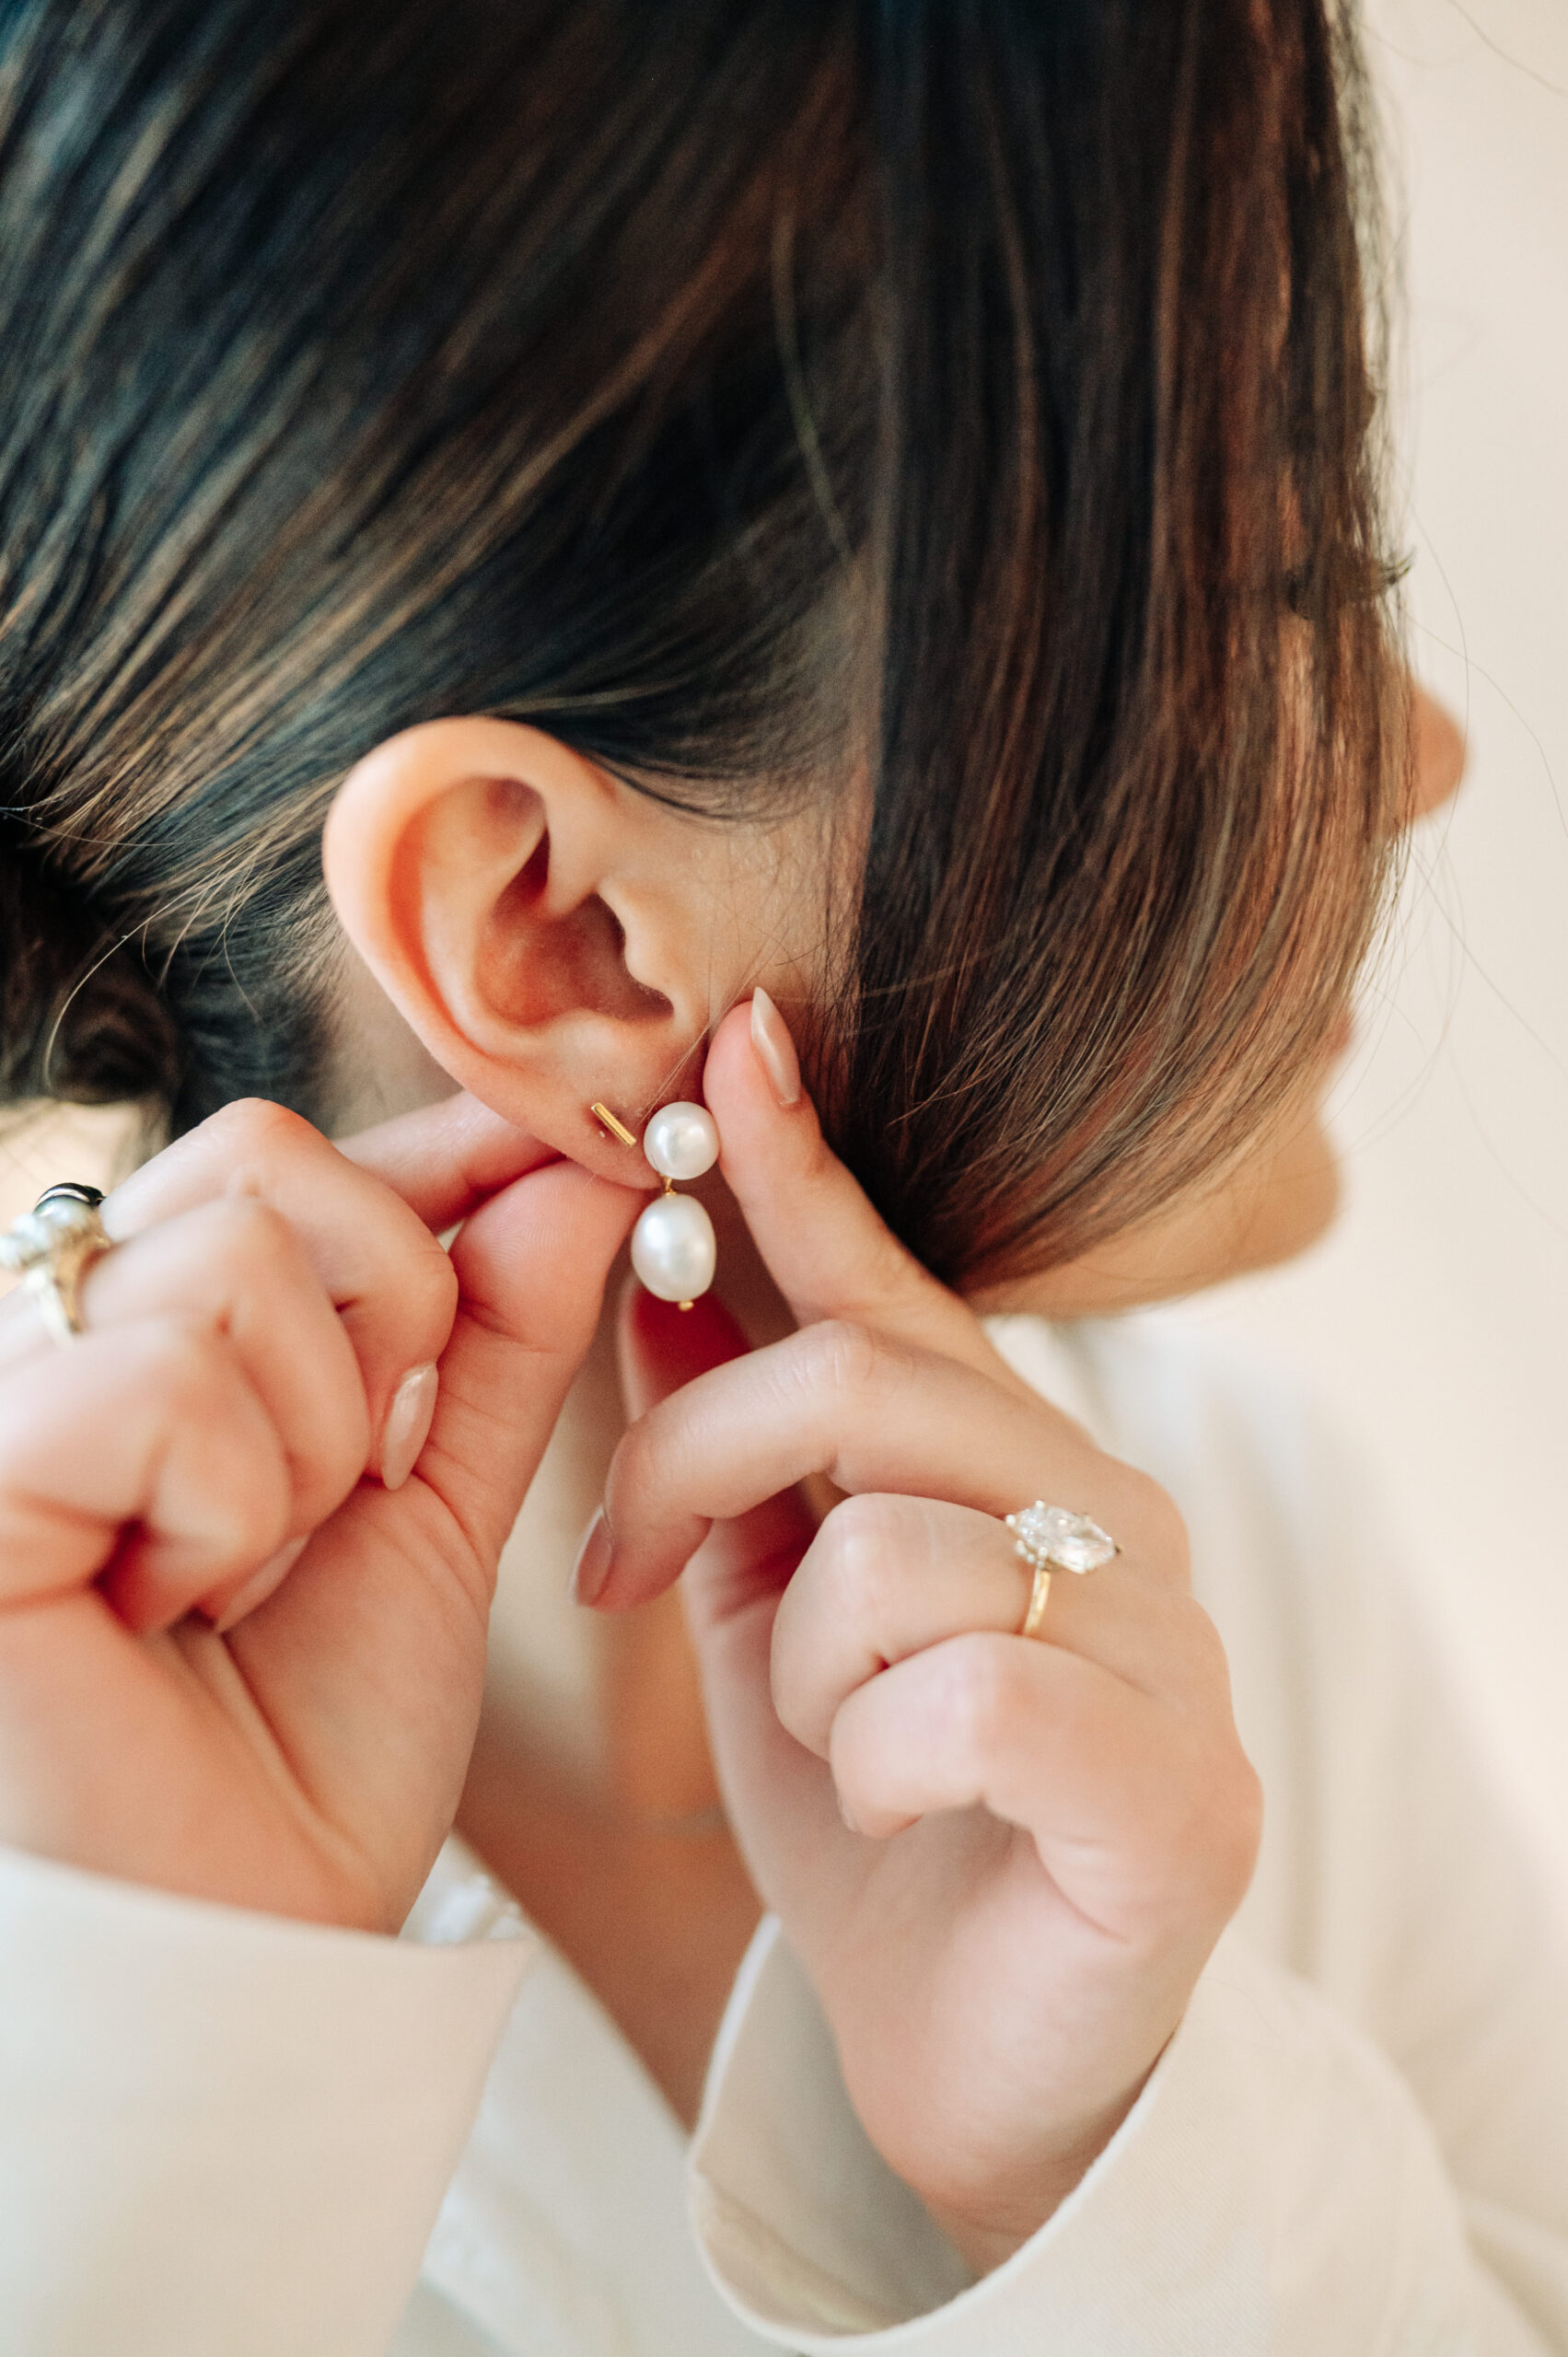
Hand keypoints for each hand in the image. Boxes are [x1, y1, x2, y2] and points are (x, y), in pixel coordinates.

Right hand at [0, 1095, 636, 1928]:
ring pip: (237, 1257)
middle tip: (355, 1485)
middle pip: (271, 1161)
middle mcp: (53, 1334)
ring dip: (315, 1442)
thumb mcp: (439, 1504)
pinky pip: (165, 1376)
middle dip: (389, 1322)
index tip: (583, 1165)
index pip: (294, 1157)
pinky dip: (230, 1504)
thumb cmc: (311, 1745)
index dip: (445, 1157)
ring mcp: (1, 1394)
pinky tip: (172, 1602)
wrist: (231, 1952)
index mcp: (151, 1327)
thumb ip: (501, 1330)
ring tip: (246, 1573)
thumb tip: (590, 1166)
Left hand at [586, 1003, 1261, 2270]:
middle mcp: (1118, 1518)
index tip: (728, 1049)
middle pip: (865, 1382)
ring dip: (804, 1667)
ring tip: (831, 1738)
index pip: (896, 1287)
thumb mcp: (770, 1620)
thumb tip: (646, 1282)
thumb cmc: (874, 1815)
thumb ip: (731, 1464)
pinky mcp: (1175, 1791)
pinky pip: (962, 1696)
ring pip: (892, 1550)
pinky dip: (875, 1760)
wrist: (971, 2057)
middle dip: (694, 1462)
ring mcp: (1167, 1651)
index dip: (803, 1170)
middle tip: (615, 1572)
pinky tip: (902, 1803)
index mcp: (1021, 1462)